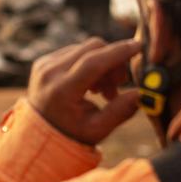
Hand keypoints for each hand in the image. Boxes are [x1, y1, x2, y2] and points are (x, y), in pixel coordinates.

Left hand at [27, 37, 141, 145]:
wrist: (38, 134)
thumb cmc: (72, 133)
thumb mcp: (98, 129)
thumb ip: (121, 110)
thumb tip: (141, 93)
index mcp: (61, 91)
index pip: (93, 62)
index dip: (118, 52)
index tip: (138, 47)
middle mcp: (49, 73)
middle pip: (92, 48)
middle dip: (113, 60)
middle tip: (118, 84)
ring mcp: (44, 65)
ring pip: (85, 48)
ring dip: (102, 63)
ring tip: (103, 90)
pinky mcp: (43, 61)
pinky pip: (75, 51)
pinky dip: (89, 63)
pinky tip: (90, 84)